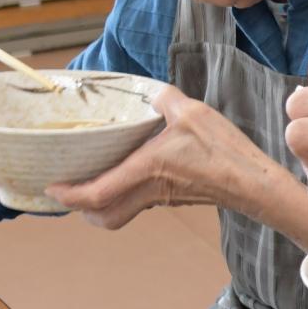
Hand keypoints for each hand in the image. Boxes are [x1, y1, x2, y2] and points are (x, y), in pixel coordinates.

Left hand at [46, 85, 276, 229]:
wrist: (255, 184)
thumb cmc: (225, 151)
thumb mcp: (193, 112)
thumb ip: (165, 98)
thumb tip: (150, 91)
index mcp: (147, 169)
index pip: (97, 194)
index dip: (70, 195)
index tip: (53, 187)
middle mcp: (149, 190)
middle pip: (103, 217)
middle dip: (81, 209)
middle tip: (67, 190)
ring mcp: (162, 198)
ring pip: (119, 214)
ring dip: (100, 206)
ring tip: (91, 182)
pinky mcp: (173, 197)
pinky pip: (137, 203)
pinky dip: (122, 195)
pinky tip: (127, 173)